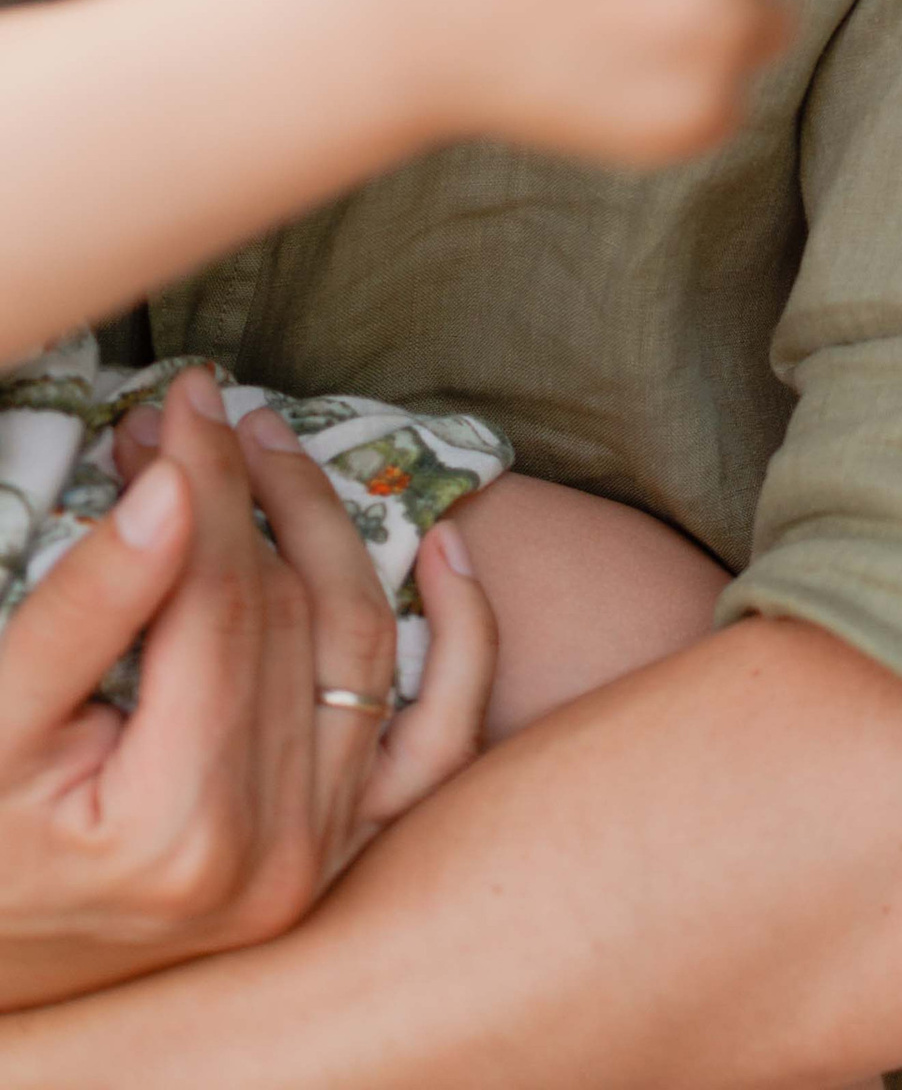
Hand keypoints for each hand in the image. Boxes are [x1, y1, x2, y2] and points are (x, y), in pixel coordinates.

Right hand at [0, 368, 494, 1008]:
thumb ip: (84, 608)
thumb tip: (175, 485)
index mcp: (179, 829)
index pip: (220, 600)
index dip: (204, 480)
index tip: (183, 397)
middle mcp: (274, 856)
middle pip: (288, 613)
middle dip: (243, 491)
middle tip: (193, 415)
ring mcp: (319, 860)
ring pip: (358, 648)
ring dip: (328, 529)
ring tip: (270, 448)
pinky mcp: (341, 856)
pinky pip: (434, 742)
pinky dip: (460, 645)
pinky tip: (446, 548)